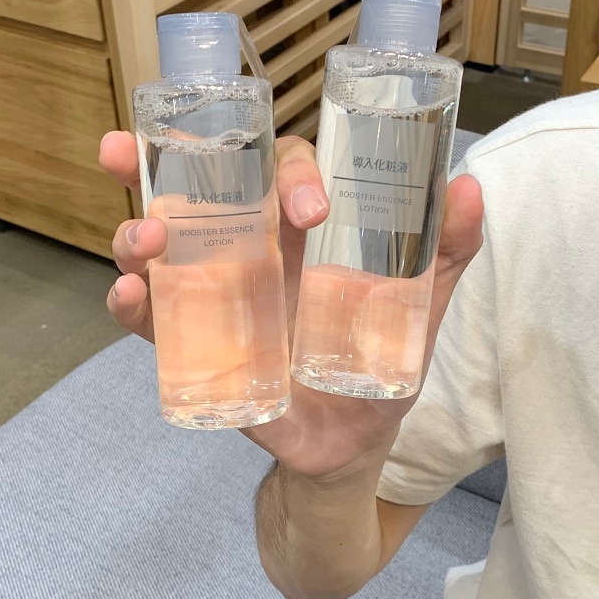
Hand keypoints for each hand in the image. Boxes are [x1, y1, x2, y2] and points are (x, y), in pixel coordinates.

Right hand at [99, 130, 483, 476]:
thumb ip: (444, 254)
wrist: (350, 448)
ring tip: (144, 240)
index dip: (287, 170)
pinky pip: (154, 318)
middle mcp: (251, 250)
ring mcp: (217, 294)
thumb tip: (469, 187)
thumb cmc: (379, 366)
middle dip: (160, 162)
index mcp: (301, 231)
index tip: (312, 208)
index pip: (280, 172)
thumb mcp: (417, 310)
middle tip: (133, 151)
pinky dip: (133, 303)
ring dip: (137, 233)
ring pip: (162, 245)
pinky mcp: (196, 344)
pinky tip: (130, 296)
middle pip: (198, 189)